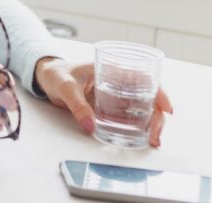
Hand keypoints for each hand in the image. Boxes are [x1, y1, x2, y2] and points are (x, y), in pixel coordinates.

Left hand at [34, 57, 174, 146]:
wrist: (45, 78)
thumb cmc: (56, 74)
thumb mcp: (64, 87)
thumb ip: (77, 105)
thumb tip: (91, 126)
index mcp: (111, 70)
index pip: (144, 78)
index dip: (159, 92)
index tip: (166, 109)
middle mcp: (118, 83)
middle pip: (148, 98)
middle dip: (157, 116)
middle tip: (155, 135)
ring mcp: (115, 97)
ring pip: (141, 110)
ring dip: (151, 125)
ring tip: (152, 141)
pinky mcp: (108, 108)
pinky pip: (128, 118)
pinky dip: (138, 128)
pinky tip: (142, 139)